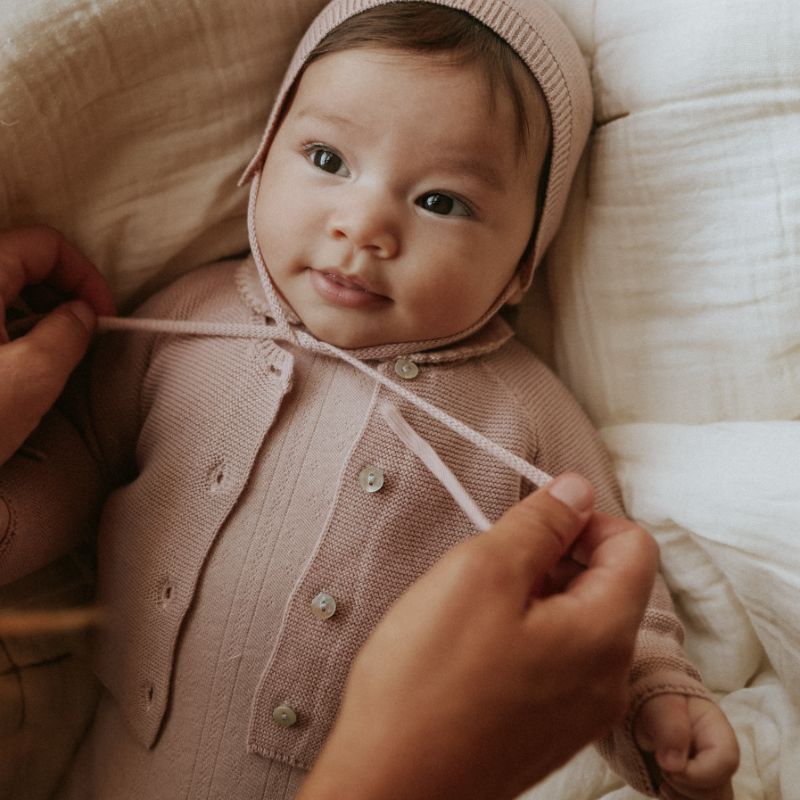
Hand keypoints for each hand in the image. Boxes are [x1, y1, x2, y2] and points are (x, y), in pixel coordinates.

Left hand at [0, 226, 114, 463]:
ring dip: (37, 315)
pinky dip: (11, 331)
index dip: (84, 275)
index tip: (101, 318)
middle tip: (82, 336)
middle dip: (62, 294)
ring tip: (51, 357)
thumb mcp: (31, 377)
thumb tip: (82, 315)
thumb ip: (67, 334)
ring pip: (2, 290)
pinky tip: (17, 369)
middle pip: (21, 260)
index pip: (43, 243)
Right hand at [298, 473, 658, 799]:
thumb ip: (539, 524)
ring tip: (472, 609)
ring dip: (532, 595)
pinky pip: (555, 660)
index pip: (633, 545)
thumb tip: (577, 491)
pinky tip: (471, 646)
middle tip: (489, 566)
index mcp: (603, 636)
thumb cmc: (427, 684)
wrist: (391, 787)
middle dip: (552, 557)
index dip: (584, 518)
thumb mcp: (479, 573)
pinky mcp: (547, 730)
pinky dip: (523, 634)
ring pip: (575, 621)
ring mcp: (580, 712)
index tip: (533, 520)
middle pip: (605, 583)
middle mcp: (607, 679)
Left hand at [635, 694, 739, 799]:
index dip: (698, 774)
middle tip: (661, 767)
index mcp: (717, 731)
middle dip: (687, 788)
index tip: (666, 766)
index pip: (726, 761)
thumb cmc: (656, 701)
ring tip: (662, 780)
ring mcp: (710, 776)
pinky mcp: (695, 789)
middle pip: (720, 791)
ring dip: (683, 799)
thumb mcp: (658, 705)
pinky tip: (664, 788)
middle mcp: (719, 759)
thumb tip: (673, 766)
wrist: (647, 708)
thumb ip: (669, 727)